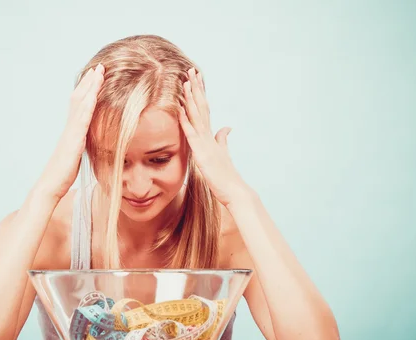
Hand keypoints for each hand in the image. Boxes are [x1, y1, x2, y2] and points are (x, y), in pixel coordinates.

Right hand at [47, 63, 104, 200]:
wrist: (50, 186)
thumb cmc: (62, 175)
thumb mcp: (75, 157)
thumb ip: (81, 147)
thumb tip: (88, 144)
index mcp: (72, 131)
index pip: (80, 105)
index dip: (88, 90)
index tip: (97, 77)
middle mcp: (70, 128)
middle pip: (79, 98)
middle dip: (89, 82)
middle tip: (99, 66)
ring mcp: (70, 132)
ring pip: (80, 104)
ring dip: (90, 87)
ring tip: (99, 72)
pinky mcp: (73, 140)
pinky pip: (82, 119)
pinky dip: (88, 105)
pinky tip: (94, 94)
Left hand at [178, 67, 247, 206]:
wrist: (235, 191)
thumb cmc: (227, 176)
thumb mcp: (223, 154)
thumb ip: (223, 139)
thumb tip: (226, 127)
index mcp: (212, 136)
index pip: (205, 110)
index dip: (200, 94)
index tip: (196, 79)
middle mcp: (210, 136)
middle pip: (202, 107)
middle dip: (196, 89)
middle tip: (191, 71)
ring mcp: (206, 144)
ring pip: (197, 116)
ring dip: (191, 98)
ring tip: (186, 81)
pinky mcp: (202, 154)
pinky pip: (192, 134)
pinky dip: (186, 121)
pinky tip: (180, 109)